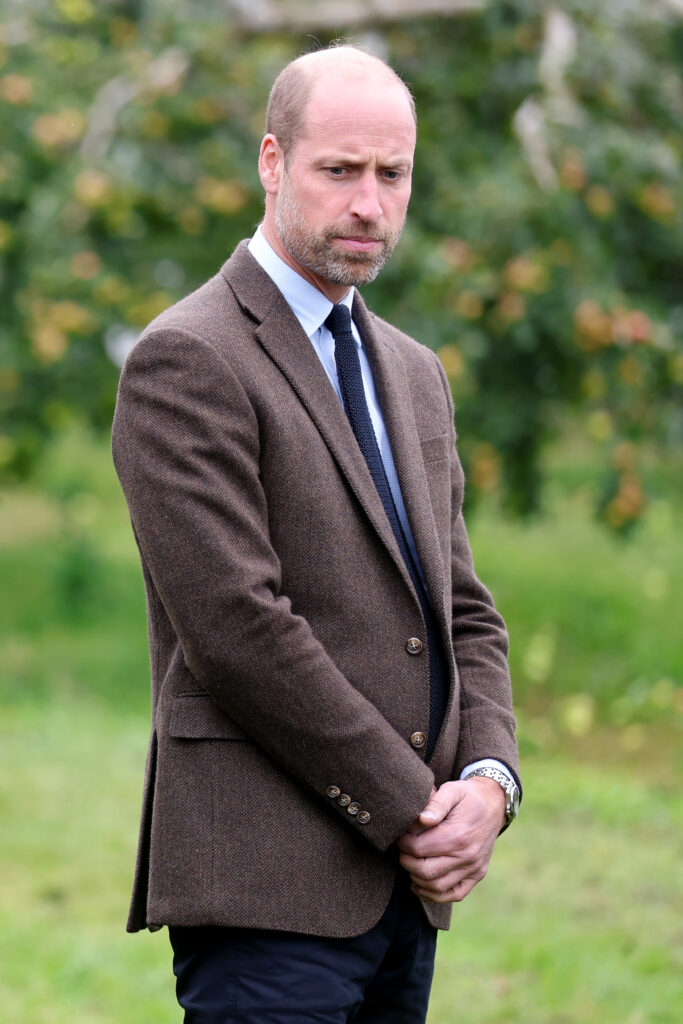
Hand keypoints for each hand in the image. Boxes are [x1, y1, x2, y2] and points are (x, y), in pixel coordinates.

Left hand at [397, 777, 505, 903]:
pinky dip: (434, 895)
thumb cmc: (467, 796)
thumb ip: (436, 803)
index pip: (419, 849)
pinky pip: (454, 894)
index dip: (403, 843)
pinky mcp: (477, 875)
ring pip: (437, 886)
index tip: (400, 836)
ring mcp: (474, 868)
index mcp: (458, 834)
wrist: (494, 803)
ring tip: (410, 863)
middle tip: (401, 850)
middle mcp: (468, 855)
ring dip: (417, 879)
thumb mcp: (452, 790)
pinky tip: (420, 884)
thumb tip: (421, 819)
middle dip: (406, 862)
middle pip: (425, 870)